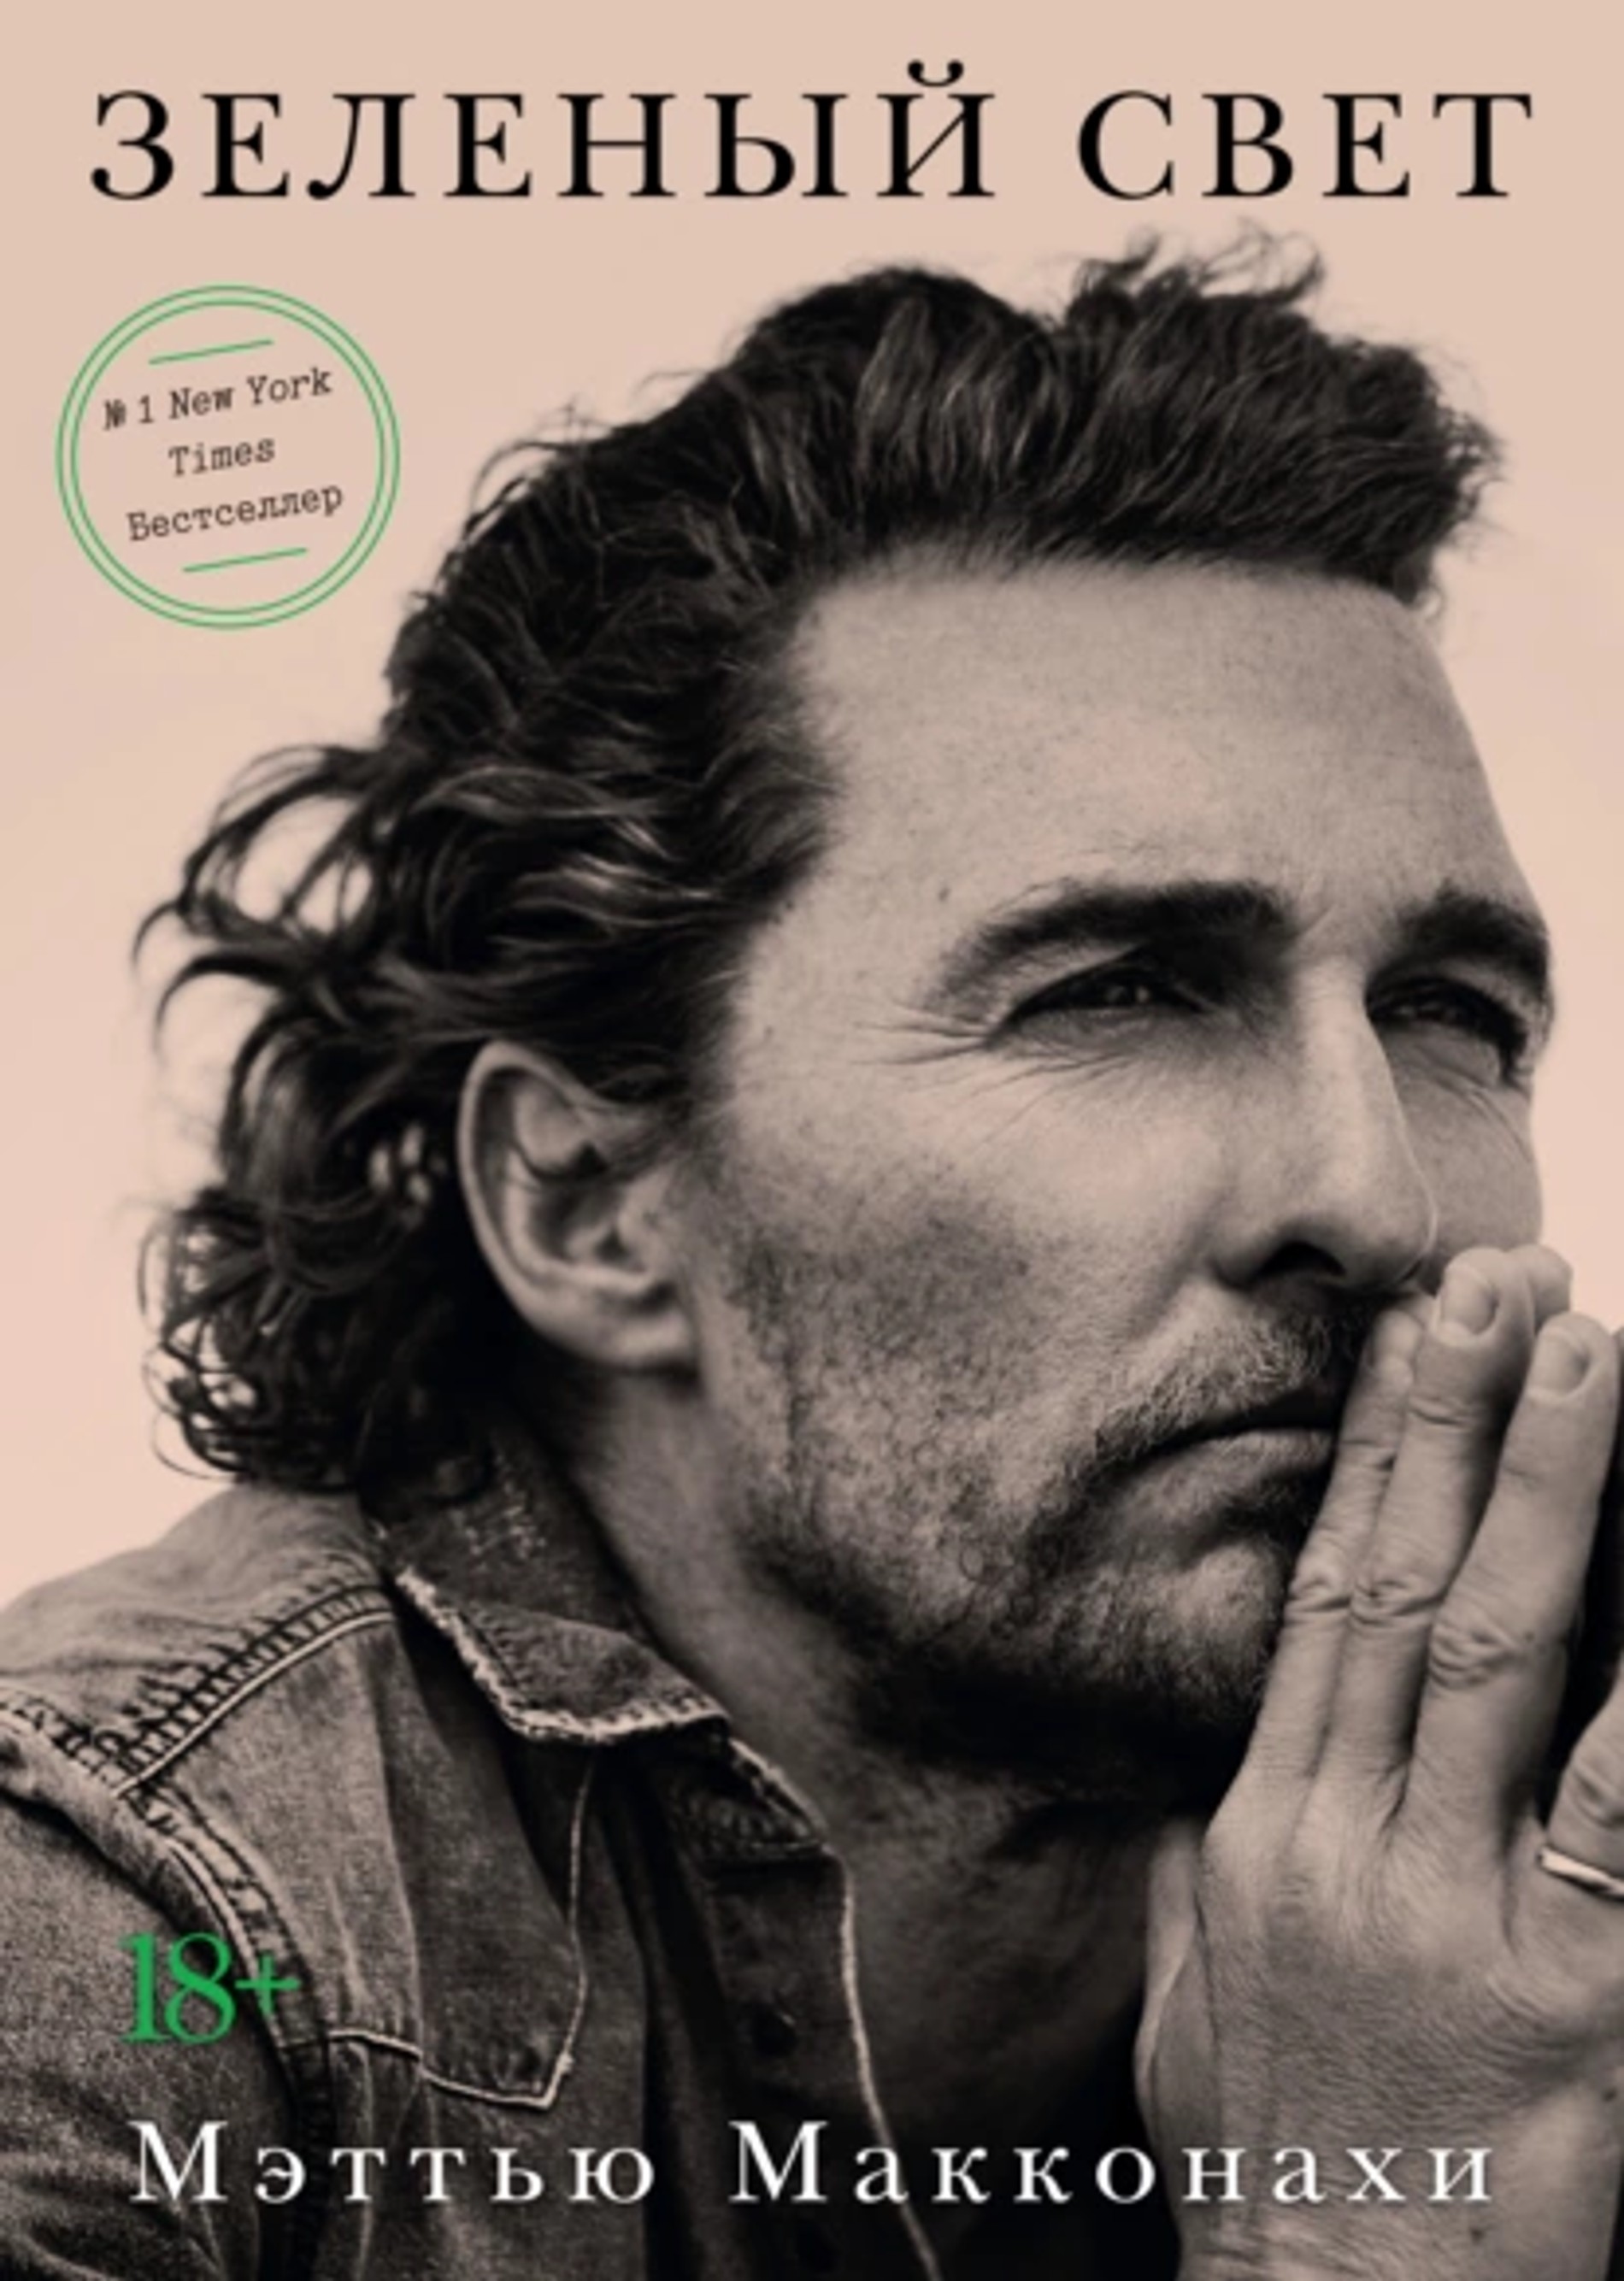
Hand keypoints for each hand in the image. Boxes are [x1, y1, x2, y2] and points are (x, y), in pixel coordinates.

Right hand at [1136, 1245, 1623, 2280]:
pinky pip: (1619, 1808)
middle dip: (1453, 1423)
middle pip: (1400, 1590)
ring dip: (1555, 1495)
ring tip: (1594, 1357)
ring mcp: (1446, 1918)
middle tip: (1503, 1282)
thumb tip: (1222, 1772)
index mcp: (1260, 1838)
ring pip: (1498, 1658)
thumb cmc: (1281, 2177)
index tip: (1410, 1337)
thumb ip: (1208, 1874)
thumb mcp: (1194, 2011)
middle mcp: (1340, 1850)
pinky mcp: (1567, 1999)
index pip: (1319, 1600)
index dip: (1369, 1457)